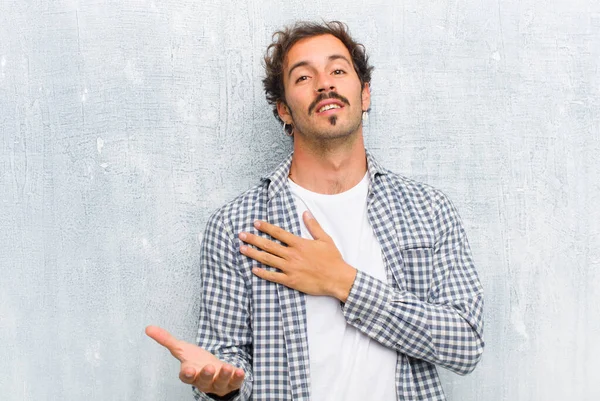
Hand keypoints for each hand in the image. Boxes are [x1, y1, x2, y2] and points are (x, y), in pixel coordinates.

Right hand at [145, 325, 244, 396]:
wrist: (214, 371)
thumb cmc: (196, 361)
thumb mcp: (182, 349)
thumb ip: (166, 340)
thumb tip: (148, 328)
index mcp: (190, 373)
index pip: (186, 377)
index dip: (187, 374)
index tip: (188, 370)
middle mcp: (203, 381)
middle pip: (203, 381)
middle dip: (206, 375)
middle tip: (209, 367)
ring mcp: (217, 383)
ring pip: (219, 383)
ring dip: (223, 376)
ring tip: (227, 368)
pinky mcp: (230, 382)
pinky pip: (234, 383)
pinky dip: (237, 378)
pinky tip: (239, 371)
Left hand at [239, 211, 356, 301]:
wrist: (337, 278)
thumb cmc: (332, 259)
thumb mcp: (325, 239)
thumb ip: (313, 226)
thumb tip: (305, 213)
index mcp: (299, 243)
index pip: (278, 233)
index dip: (266, 227)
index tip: (255, 223)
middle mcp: (292, 255)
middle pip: (269, 245)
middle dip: (253, 239)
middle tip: (241, 235)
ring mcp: (290, 268)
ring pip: (268, 259)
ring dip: (254, 254)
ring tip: (242, 249)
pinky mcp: (290, 281)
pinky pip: (273, 276)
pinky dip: (263, 273)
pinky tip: (253, 269)